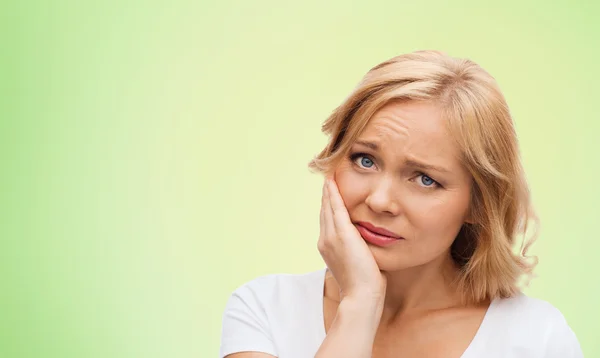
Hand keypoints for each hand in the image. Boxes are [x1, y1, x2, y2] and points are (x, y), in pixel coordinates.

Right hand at [318, 177, 386, 301]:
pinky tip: (332, 182)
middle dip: (326, 195)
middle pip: (324, 211)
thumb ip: (356, 249)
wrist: (361, 295)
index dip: (327, 205)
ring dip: (328, 190)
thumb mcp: (357, 262)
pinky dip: (333, 193)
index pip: (327, 220)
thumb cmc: (364, 284)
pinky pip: (335, 207)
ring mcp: (331, 236)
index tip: (330, 193)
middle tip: (327, 178)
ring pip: (328, 207)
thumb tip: (364, 244)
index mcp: (327, 247)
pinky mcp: (342, 233)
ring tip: (329, 176)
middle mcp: (325, 240)